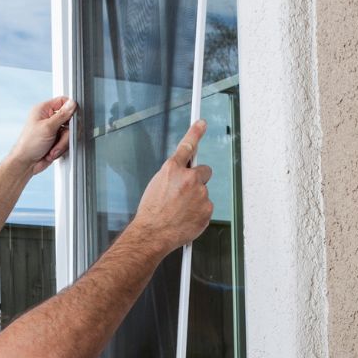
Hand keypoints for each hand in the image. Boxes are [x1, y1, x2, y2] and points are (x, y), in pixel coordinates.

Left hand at [9, 97, 76, 175]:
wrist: (26, 163)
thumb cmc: (29, 144)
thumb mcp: (48, 127)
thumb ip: (62, 115)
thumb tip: (72, 104)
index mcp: (43, 110)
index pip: (63, 101)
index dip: (70, 108)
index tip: (74, 117)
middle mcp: (48, 118)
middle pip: (69, 120)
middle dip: (65, 134)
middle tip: (59, 138)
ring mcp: (53, 130)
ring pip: (69, 133)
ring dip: (62, 143)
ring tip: (52, 149)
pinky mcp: (56, 140)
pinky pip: (67, 142)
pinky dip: (60, 148)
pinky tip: (52, 152)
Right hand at [132, 119, 213, 249]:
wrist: (153, 233)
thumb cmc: (151, 212)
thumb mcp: (156, 185)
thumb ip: (172, 176)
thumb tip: (181, 175)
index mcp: (172, 170)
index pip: (186, 146)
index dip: (195, 132)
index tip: (202, 123)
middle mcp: (188, 178)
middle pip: (204, 171)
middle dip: (198, 179)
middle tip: (186, 193)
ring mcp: (200, 194)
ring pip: (204, 192)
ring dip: (196, 199)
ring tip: (180, 210)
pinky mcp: (207, 208)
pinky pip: (206, 207)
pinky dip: (199, 212)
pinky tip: (186, 218)